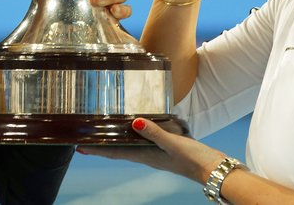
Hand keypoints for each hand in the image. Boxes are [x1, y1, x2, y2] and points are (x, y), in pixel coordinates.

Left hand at [78, 117, 224, 184]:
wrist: (214, 170)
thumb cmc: (195, 159)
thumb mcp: (174, 144)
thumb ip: (155, 133)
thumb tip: (135, 123)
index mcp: (146, 156)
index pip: (116, 152)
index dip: (97, 149)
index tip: (79, 147)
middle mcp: (148, 155)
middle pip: (119, 149)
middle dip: (102, 145)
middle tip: (85, 139)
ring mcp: (157, 153)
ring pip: (130, 145)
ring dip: (116, 140)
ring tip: (104, 133)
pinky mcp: (167, 149)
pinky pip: (144, 141)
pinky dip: (135, 135)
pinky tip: (136, 128)